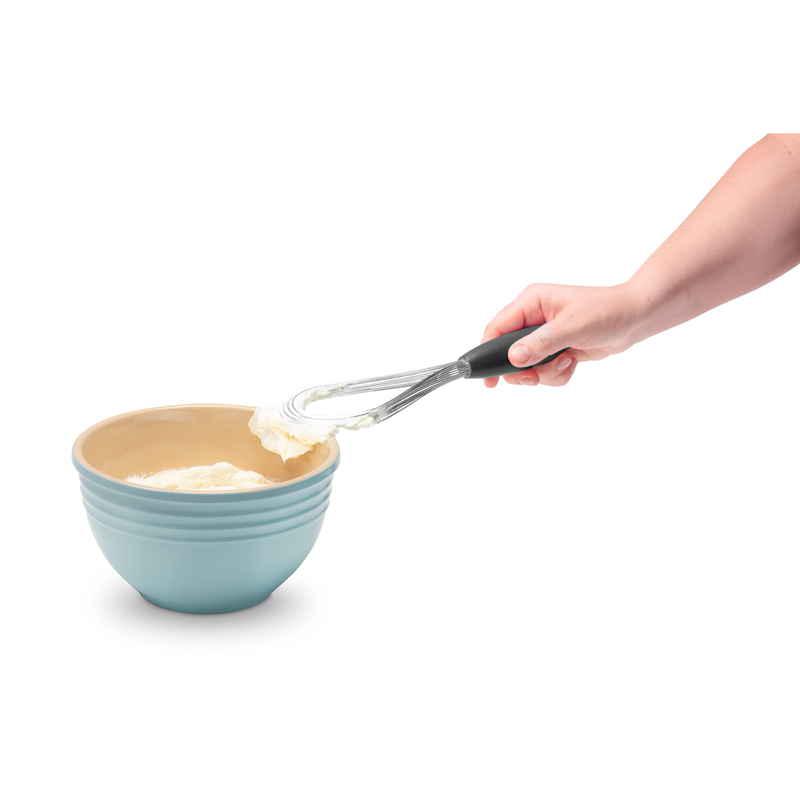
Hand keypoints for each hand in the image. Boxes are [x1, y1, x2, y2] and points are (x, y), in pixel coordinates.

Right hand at [482, 283, 643, 387]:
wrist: (635, 318)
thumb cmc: (606, 312)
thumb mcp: (571, 327)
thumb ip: (540, 344)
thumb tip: (514, 359)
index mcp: (531, 302)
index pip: (497, 329)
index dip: (487, 353)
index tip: (487, 378)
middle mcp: (533, 318)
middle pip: (509, 353)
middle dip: (525, 369)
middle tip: (536, 377)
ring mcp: (544, 334)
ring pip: (528, 366)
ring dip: (545, 372)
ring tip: (567, 362)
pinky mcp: (555, 348)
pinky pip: (544, 370)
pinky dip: (557, 373)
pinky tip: (574, 361)